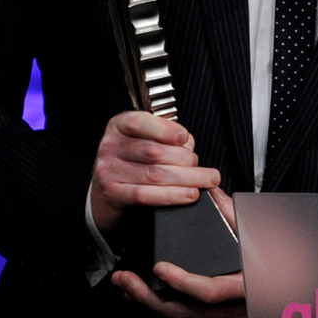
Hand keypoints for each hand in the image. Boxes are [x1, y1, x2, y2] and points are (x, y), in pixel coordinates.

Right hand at [90, 111, 219, 233]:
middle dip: (186, 159)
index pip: (139, 123)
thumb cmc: (133, 161)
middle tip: (205, 167)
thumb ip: (166, 135)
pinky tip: (190, 194)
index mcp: (119, 126)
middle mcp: (111, 147)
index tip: (184, 138)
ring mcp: (109, 171)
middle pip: (153, 151)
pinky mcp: (114, 194)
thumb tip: (188, 144)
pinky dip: (173, 195)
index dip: (164, 130)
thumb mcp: (144, 139)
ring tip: (208, 180)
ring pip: (155, 174)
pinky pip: (147, 195)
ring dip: (188, 178)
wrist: (109, 192)